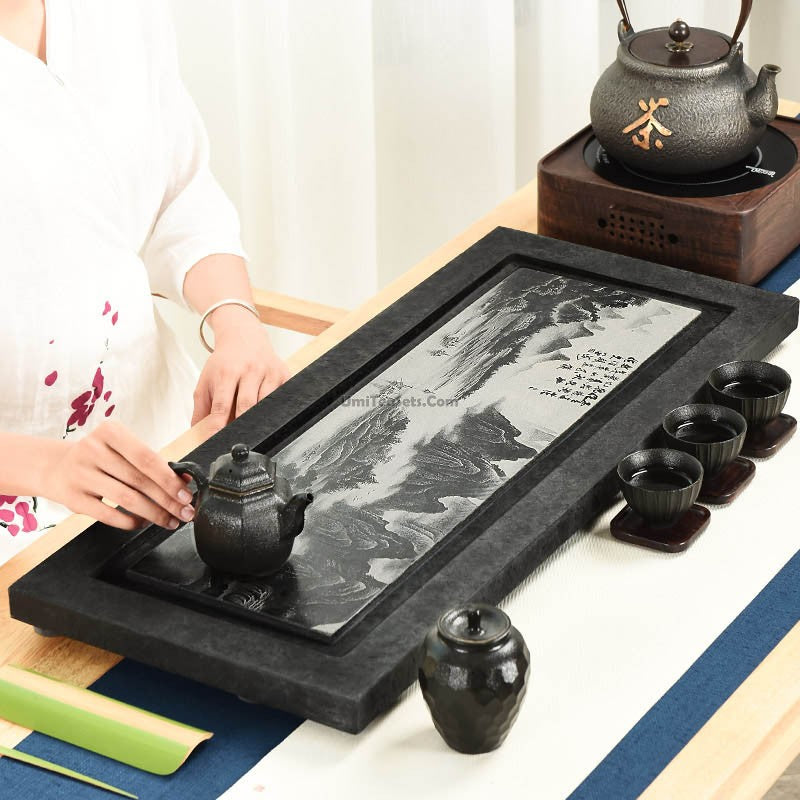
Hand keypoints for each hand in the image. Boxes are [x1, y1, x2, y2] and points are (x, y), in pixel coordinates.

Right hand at [40, 421, 195, 530]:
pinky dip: (130, 521)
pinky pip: (108, 514)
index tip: (187, 494)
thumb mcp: (123, 451)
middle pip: (139, 480)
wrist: (56, 467)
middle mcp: (93, 449)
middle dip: (167, 500)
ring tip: (169, 521)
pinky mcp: (72, 498)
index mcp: (110, 432)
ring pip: (126, 498)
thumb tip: (185, 480)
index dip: (169, 479)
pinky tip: (143, 522)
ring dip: (153, 513)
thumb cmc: (101, 458)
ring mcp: (80, 474)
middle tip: (185, 512)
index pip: (147, 458)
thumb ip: (151, 463)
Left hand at [191, 306, 289, 430]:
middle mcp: (249, 371)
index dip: (218, 427)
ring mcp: (269, 372)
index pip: (222, 406)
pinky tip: (269, 415)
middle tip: (237, 442)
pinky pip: (282, 398)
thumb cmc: (224, 362)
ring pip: (266, 405)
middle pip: (247, 406)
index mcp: (227, 372)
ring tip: (252, 430)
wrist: (244, 336)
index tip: (215, 442)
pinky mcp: (284, 374)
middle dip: (241, 426)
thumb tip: (198, 435)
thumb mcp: (206, 381)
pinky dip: (275, 410)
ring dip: (259, 420)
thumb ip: (201, 409)